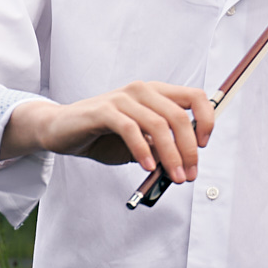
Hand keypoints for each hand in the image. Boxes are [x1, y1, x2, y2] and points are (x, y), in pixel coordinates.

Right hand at [3, 81, 215, 182]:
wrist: (60, 129)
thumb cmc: (101, 135)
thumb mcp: (138, 144)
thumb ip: (159, 150)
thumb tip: (182, 166)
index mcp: (155, 93)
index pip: (195, 97)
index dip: (206, 120)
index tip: (203, 146)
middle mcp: (142, 91)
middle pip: (179, 115)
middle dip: (188, 149)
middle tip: (189, 174)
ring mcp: (122, 98)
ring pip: (158, 124)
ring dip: (170, 155)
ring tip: (173, 176)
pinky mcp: (103, 110)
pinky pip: (131, 130)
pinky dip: (143, 150)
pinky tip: (146, 167)